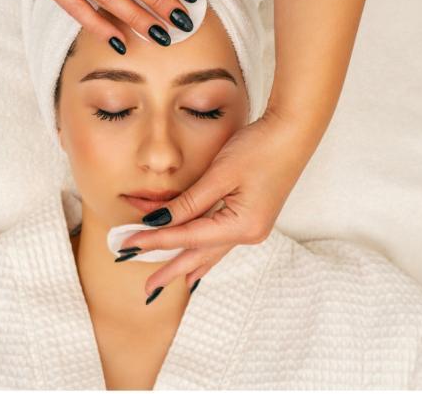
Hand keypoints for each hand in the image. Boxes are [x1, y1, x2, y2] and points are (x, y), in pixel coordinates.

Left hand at [118, 110, 318, 294]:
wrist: (294, 133)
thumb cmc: (260, 148)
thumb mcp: (220, 174)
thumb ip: (189, 202)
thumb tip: (159, 222)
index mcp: (241, 226)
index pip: (187, 237)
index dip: (155, 240)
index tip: (128, 245)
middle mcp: (248, 233)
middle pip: (199, 255)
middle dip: (170, 270)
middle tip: (147, 289)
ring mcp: (252, 228)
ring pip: (210, 251)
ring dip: (186, 265)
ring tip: (169, 283)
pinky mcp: (252, 218)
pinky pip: (220, 241)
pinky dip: (203, 253)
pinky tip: (198, 267)